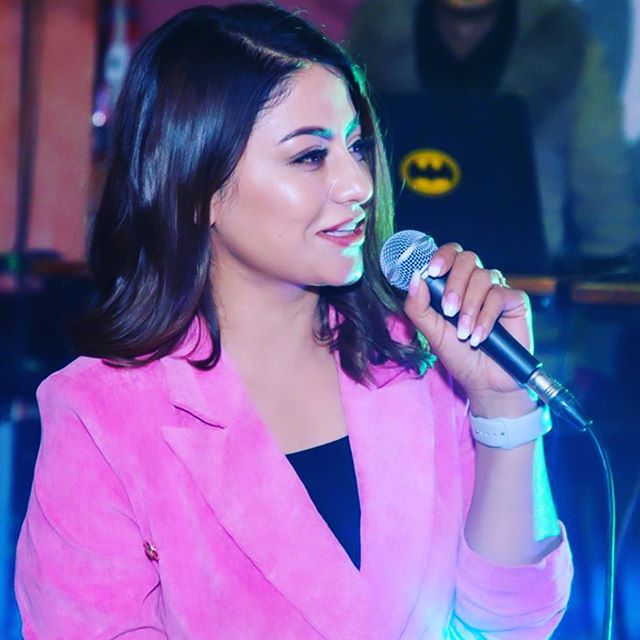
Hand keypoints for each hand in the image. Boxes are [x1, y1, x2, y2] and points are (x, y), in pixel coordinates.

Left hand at [403, 243, 536, 417]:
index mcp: (455, 284)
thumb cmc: (459, 356)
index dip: (441, 256)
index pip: (450, 255)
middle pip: (467, 259)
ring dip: (469, 306)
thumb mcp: (432, 333)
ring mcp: (497, 289)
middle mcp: (477, 282)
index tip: (432, 271)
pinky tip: (479, 337)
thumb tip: (415, 278)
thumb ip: (419, 307)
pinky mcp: (516, 301)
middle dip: (454, 284)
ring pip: (482, 277)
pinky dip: (485, 317)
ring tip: (463, 333)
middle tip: (448, 310)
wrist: (485, 382)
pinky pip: (499, 295)